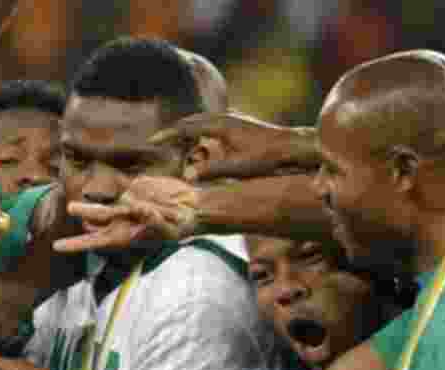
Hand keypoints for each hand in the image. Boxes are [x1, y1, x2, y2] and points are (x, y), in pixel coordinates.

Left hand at [54, 176, 199, 253]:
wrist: (193, 209)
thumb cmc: (180, 226)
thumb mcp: (169, 229)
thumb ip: (153, 221)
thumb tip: (136, 208)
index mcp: (125, 236)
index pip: (96, 241)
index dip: (76, 244)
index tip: (56, 247)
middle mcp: (122, 221)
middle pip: (96, 218)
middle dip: (82, 214)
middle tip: (69, 209)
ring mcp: (128, 204)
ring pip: (106, 204)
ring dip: (92, 205)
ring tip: (74, 207)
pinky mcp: (136, 189)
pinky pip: (127, 188)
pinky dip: (131, 189)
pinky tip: (148, 194)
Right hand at [150, 112, 318, 180]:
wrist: (293, 146)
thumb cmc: (268, 157)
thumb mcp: (238, 167)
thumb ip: (211, 170)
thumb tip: (187, 176)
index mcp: (221, 125)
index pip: (186, 127)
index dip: (167, 136)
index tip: (151, 142)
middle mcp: (224, 118)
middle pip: (190, 121)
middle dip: (173, 133)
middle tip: (159, 145)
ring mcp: (232, 119)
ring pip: (200, 121)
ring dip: (186, 132)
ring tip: (176, 147)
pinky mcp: (237, 123)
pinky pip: (210, 124)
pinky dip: (198, 132)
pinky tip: (200, 145)